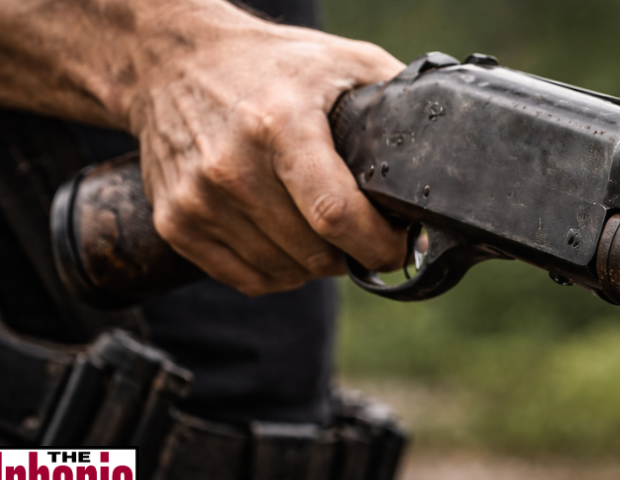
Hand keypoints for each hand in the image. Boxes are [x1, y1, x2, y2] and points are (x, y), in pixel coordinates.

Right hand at [126, 5, 407, 294]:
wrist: (171, 62)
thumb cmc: (270, 65)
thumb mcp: (342, 61)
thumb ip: (394, 99)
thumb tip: (448, 140)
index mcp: (279, 125)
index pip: (335, 216)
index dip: (378, 244)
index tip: (400, 246)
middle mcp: (231, 166)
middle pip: (315, 253)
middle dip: (353, 252)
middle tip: (362, 230)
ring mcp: (198, 200)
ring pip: (285, 273)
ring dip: (315, 263)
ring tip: (320, 227)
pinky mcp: (176, 223)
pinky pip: (248, 279)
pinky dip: (278, 270)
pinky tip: (286, 237)